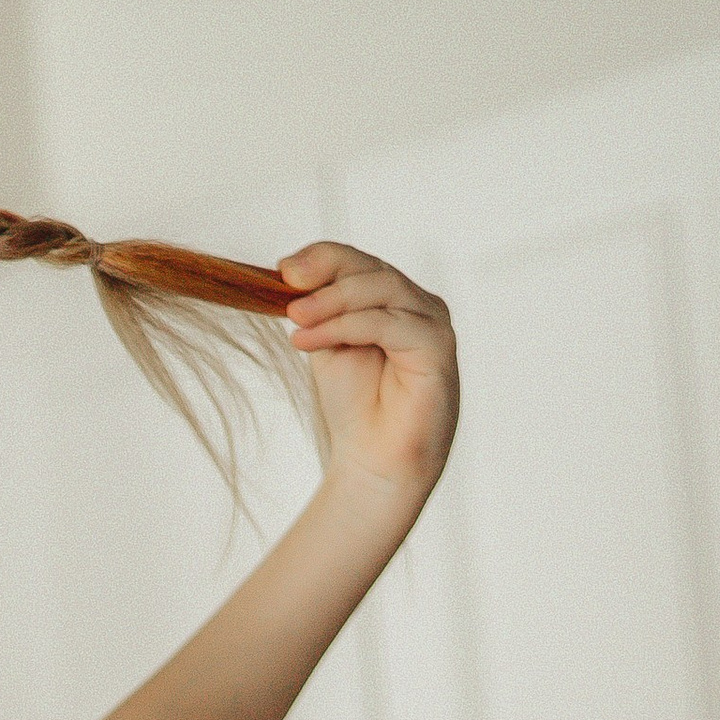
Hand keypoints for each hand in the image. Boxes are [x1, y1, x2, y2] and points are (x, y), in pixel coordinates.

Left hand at [278, 243, 457, 505]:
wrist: (373, 461)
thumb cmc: (355, 406)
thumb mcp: (326, 344)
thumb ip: (317, 308)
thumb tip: (288, 270)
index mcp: (394, 299)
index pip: (358, 262)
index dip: (321, 258)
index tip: (282, 269)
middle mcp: (418, 305)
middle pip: (370, 270)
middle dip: (324, 276)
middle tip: (285, 290)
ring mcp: (432, 324)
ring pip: (381, 290)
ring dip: (331, 302)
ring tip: (294, 320)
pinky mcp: (437, 347)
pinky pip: (388, 324)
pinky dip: (344, 326)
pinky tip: (309, 340)